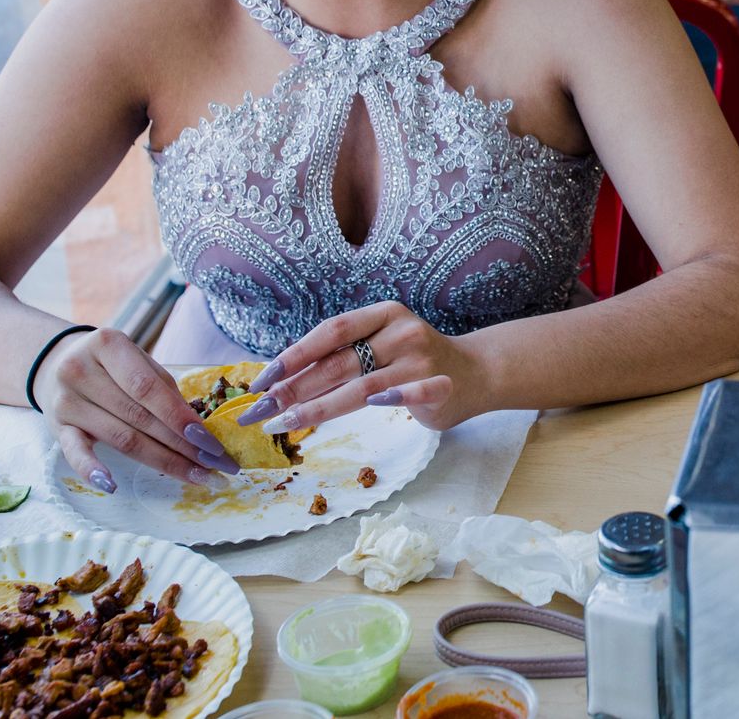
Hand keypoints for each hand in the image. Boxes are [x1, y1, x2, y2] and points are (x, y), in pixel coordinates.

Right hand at [35, 326, 236, 490]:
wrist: (56, 364)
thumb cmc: (111, 364)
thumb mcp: (136, 361)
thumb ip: (163, 388)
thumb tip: (197, 427)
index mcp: (108, 345)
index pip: (148, 388)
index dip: (179, 417)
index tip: (209, 442)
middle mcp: (81, 371)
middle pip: (139, 417)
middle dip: (181, 445)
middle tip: (214, 466)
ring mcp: (66, 402)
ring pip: (120, 438)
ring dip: (162, 461)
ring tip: (195, 476)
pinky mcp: (56, 428)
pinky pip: (74, 453)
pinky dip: (91, 470)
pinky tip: (112, 485)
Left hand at [233, 301, 475, 434]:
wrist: (478, 373)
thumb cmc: (415, 363)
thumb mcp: (381, 347)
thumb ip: (344, 356)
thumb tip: (282, 380)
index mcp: (383, 314)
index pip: (331, 330)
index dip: (294, 355)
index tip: (261, 380)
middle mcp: (402, 331)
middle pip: (339, 362)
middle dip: (295, 388)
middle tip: (261, 410)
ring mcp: (422, 358)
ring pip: (362, 386)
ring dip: (319, 407)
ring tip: (286, 424)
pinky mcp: (440, 385)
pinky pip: (409, 395)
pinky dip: (391, 400)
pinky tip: (367, 408)